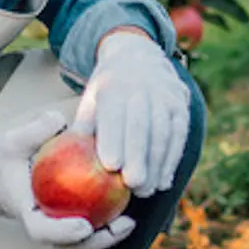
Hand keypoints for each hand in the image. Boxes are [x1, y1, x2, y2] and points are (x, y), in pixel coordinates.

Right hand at [0, 110, 137, 248]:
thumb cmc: (4, 157)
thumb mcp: (13, 140)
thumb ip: (35, 131)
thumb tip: (60, 120)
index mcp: (24, 211)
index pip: (41, 230)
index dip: (63, 232)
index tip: (84, 227)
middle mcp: (40, 224)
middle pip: (68, 246)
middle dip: (97, 241)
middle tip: (121, 226)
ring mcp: (53, 226)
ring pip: (81, 242)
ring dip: (107, 237)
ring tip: (129, 222)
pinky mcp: (65, 220)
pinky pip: (87, 226)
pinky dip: (106, 221)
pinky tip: (127, 205)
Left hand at [75, 30, 190, 197]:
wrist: (138, 58)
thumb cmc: (107, 90)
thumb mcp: (90, 99)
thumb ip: (83, 127)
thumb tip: (67, 161)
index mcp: (113, 85)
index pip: (114, 113)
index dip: (114, 138)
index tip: (111, 166)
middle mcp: (142, 87)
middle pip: (142, 125)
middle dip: (139, 157)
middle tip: (133, 186)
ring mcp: (165, 95)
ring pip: (164, 133)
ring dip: (157, 165)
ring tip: (146, 191)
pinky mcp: (181, 105)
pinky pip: (179, 135)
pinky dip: (172, 160)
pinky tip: (163, 181)